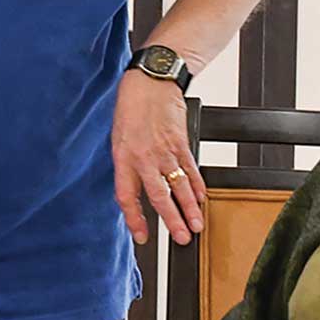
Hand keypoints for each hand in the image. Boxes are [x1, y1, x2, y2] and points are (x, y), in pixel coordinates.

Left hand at [112, 71, 206, 244]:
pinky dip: (197, 186)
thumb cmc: (131, 107)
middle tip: (182, 239)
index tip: (141, 236)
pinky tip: (201, 199)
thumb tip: (136, 190)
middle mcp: (144, 157)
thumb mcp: (118, 138)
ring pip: (180, 186)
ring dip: (190, 208)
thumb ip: (127, 165)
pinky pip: (191, 169)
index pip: (127, 196)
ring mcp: (165, 151)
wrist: (151, 80)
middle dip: (172, 220)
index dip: (134, 218)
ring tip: (197, 225)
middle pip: (159, 196)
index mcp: (123, 157)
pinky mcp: (181, 142)